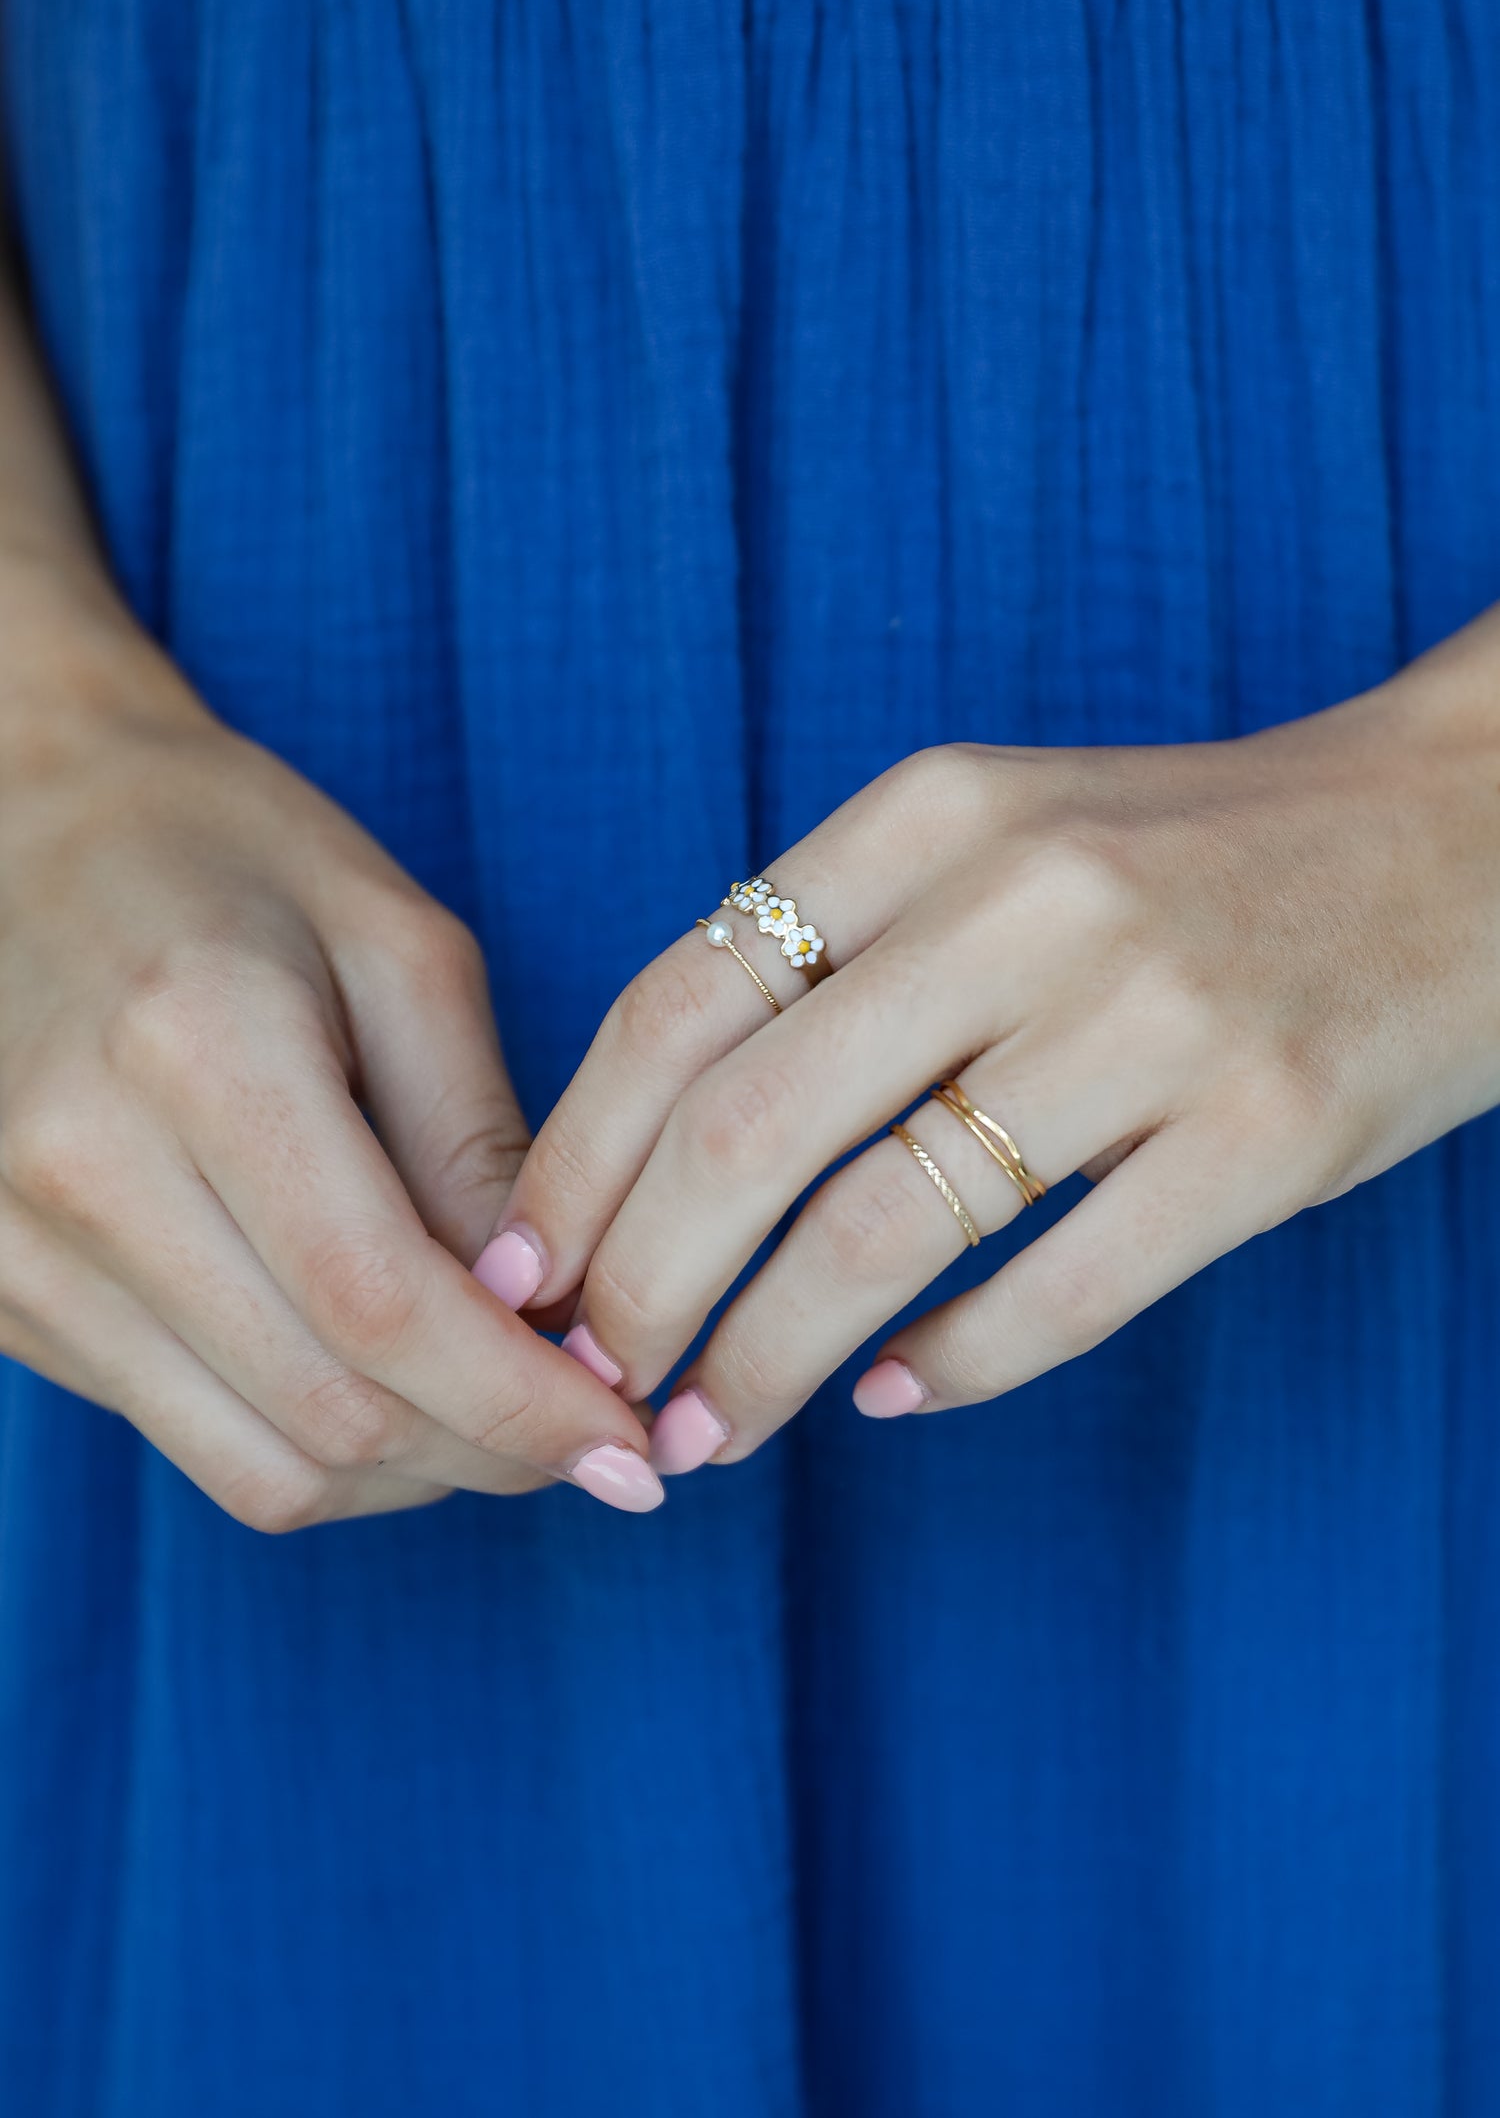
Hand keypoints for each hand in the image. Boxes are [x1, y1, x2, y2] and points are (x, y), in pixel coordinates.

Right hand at [0, 671, 662, 1525]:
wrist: (16, 828)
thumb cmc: (227, 854)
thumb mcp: (397, 945)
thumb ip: (477, 1136)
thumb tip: (557, 1322)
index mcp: (196, 1050)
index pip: (381, 1303)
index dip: (523, 1402)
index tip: (632, 1445)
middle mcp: (80, 1170)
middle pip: (327, 1412)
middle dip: (491, 1454)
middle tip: (595, 1437)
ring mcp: (16, 1251)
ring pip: (258, 1466)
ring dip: (411, 1475)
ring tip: (499, 1412)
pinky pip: (189, 1438)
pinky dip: (315, 1445)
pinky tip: (390, 1380)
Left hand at [488, 611, 1499, 1471]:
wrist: (1467, 835)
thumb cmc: (1196, 857)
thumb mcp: (1005, 832)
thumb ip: (846, 946)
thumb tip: (662, 1143)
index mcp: (936, 811)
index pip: (683, 999)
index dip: (576, 1156)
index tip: (522, 1264)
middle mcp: (1031, 900)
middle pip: (747, 1130)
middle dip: (634, 1287)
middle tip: (586, 1382)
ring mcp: (1156, 1017)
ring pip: (882, 1231)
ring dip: (761, 1359)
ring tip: (703, 1433)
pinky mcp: (1267, 1132)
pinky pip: (1059, 1294)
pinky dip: (950, 1369)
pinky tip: (895, 1398)